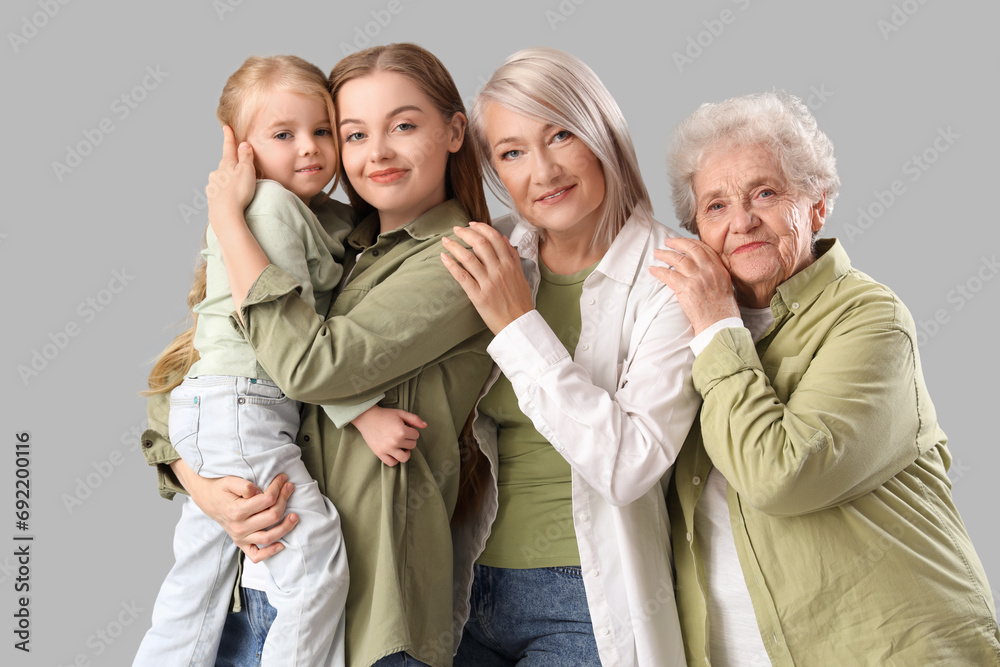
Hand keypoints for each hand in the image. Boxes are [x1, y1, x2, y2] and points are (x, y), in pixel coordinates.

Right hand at [170, 458, 296, 562]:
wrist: (209, 500)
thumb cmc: (221, 489)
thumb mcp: (230, 481)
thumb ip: (245, 486)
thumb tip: (260, 492)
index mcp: (236, 511)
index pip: (266, 500)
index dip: (278, 487)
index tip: (283, 478)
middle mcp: (239, 527)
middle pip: (271, 516)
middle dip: (284, 500)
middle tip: (290, 487)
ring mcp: (240, 537)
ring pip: (268, 537)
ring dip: (285, 527)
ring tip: (295, 516)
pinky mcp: (241, 543)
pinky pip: (256, 556)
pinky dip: (269, 553)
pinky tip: (281, 545)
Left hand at [206, 125, 256, 225]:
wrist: (225, 214)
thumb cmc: (238, 192)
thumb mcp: (247, 171)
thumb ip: (246, 157)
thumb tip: (243, 144)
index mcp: (226, 164)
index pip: (228, 147)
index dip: (229, 137)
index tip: (226, 127)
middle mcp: (216, 173)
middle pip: (224, 164)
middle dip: (231, 162)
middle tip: (239, 164)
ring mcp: (212, 186)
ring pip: (221, 178)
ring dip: (227, 179)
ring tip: (237, 185)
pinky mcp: (212, 199)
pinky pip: (219, 192)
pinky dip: (225, 192)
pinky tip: (229, 197)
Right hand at [351, 406, 425, 466]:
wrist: (367, 418)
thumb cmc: (385, 415)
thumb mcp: (401, 413)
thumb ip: (414, 419)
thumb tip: (425, 426)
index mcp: (402, 431)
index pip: (416, 436)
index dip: (412, 431)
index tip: (405, 427)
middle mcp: (395, 441)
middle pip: (412, 446)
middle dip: (409, 440)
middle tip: (401, 434)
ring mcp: (387, 449)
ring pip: (404, 458)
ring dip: (405, 452)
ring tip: (401, 446)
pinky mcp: (380, 454)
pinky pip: (392, 463)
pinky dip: (395, 459)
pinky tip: (394, 452)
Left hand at [440, 222, 534, 334]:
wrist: (519, 324)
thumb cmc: (520, 302)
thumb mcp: (521, 275)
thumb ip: (512, 256)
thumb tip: (503, 239)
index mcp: (510, 264)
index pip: (494, 238)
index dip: (481, 228)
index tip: (472, 224)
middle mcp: (499, 271)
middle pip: (480, 243)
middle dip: (465, 233)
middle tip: (456, 229)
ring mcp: (488, 283)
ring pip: (468, 258)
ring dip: (454, 246)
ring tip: (446, 241)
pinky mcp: (478, 295)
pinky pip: (462, 276)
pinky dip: (451, 265)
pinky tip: (444, 258)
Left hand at [649, 237, 739, 334]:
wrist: (720, 325)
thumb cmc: (723, 312)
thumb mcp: (726, 287)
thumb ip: (716, 276)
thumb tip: (705, 271)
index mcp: (720, 269)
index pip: (705, 249)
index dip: (691, 242)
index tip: (683, 241)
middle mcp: (709, 271)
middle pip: (691, 249)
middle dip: (677, 243)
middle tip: (667, 242)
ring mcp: (697, 278)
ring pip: (678, 259)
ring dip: (665, 254)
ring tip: (657, 253)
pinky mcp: (686, 288)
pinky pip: (669, 275)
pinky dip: (659, 271)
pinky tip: (653, 269)